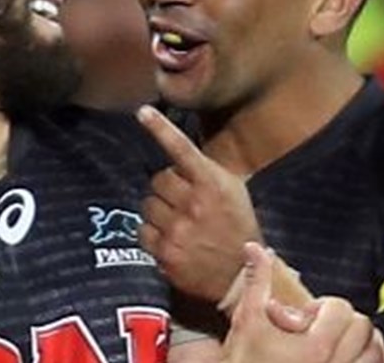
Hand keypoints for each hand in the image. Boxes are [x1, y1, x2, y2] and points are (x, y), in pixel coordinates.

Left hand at [138, 106, 263, 301]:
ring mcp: (178, 228)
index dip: (161, 128)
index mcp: (212, 182)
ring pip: (148, 205)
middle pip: (157, 180)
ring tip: (180, 223)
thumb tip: (177, 151)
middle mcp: (194, 203)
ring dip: (159, 211)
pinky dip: (154, 234)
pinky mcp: (166, 251)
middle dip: (166, 189)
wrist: (241, 273)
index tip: (143, 111)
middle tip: (183, 201)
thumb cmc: (238, 225)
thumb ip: (206, 171)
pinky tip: (173, 239)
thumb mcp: (233, 190)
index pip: (182, 149)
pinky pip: (143, 231)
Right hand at [222, 243, 383, 362]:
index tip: (307, 317)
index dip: (323, 306)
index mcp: (315, 348)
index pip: (342, 309)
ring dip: (363, 344)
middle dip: (345, 324)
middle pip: (365, 328)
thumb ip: (257, 282)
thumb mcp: (247, 322)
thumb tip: (255, 249)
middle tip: (322, 331)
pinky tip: (352, 359)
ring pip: (378, 353)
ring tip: (340, 346)